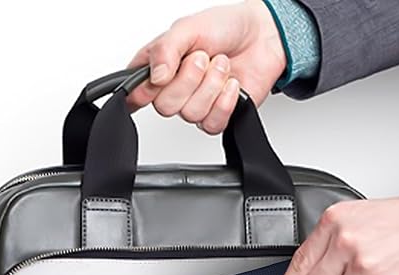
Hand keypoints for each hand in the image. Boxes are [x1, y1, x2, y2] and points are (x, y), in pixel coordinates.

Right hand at [127, 0, 286, 133]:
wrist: (262, 37)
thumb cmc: (224, 27)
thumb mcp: (187, 27)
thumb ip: (165, 50)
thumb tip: (155, 77)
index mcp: (157, 67)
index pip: (135, 94)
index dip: (144, 92)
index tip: (160, 79)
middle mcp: (174, 89)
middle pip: (165, 107)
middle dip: (188, 80)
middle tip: (203, 58)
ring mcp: (195, 104)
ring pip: (191, 114)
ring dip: (211, 86)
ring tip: (221, 65)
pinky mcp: (216, 117)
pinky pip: (212, 123)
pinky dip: (225, 102)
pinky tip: (231, 84)